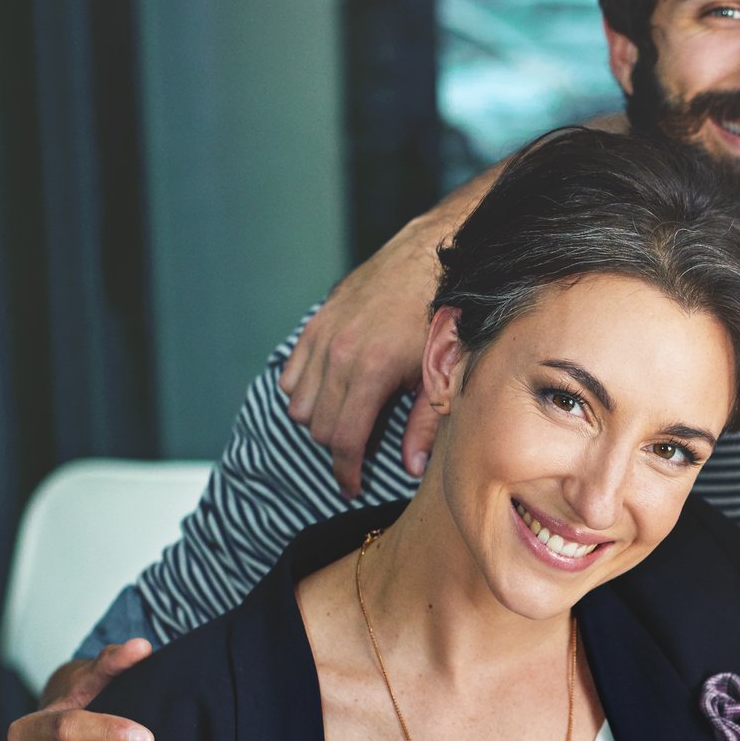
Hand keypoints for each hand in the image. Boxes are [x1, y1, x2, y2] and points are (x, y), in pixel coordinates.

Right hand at [278, 213, 449, 496]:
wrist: (436, 253)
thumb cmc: (446, 312)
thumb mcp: (444, 372)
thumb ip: (425, 422)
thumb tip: (410, 466)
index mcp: (372, 370)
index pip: (343, 438)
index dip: (346, 470)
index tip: (351, 487)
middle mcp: (339, 353)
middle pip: (318, 423)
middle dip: (335, 449)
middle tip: (355, 458)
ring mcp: (325, 334)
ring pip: (299, 399)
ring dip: (318, 420)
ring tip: (345, 427)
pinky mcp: (320, 320)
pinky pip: (293, 370)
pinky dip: (303, 389)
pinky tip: (326, 395)